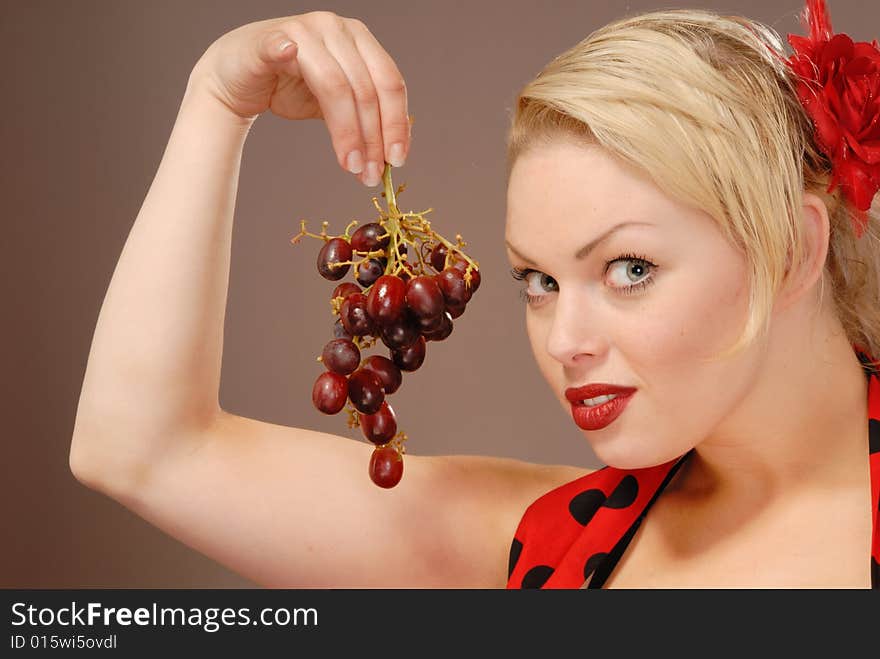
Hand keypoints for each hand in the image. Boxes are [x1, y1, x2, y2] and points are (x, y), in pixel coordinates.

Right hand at [189, 11, 410, 185]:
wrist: (238, 79)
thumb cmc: (288, 88)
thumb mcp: (336, 105)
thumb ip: (363, 118)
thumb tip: (392, 155)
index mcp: (359, 40)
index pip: (389, 83)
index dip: (397, 123)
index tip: (396, 160)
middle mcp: (336, 29)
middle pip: (366, 89)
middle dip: (372, 138)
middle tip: (370, 174)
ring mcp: (303, 30)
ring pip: (336, 85)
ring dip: (347, 131)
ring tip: (350, 165)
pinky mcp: (268, 39)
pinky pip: (279, 47)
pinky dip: (283, 50)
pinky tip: (288, 55)